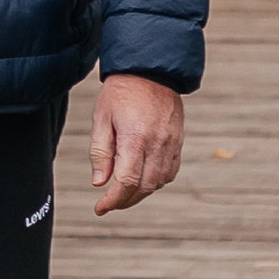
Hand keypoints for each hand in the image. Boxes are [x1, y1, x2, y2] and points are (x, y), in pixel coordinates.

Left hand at [89, 73, 183, 214]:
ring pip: (159, 182)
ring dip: (141, 193)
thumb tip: (100, 183)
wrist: (151, 70)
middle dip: (125, 201)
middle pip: (144, 187)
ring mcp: (171, 143)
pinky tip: (142, 179)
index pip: (126, 181)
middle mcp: (157, 144)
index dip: (113, 200)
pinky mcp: (178, 142)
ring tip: (122, 193)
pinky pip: (170, 172)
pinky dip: (156, 182)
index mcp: (135, 137)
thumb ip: (100, 151)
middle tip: (109, 204)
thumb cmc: (120, 92)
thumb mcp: (101, 117)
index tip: (100, 208)